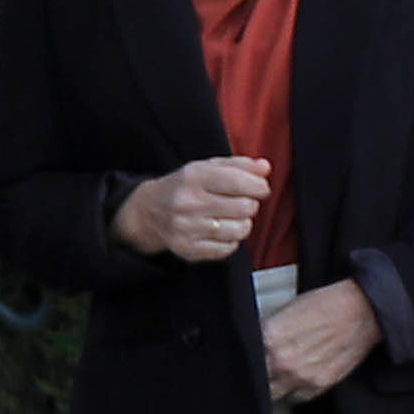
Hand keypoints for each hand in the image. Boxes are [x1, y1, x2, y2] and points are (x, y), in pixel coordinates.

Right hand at [113, 155, 271, 262]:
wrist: (148, 211)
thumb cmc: (185, 187)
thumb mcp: (207, 167)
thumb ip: (239, 165)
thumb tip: (265, 167)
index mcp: (193, 177)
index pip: (239, 182)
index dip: (259, 186)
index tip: (260, 188)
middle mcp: (187, 202)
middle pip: (246, 207)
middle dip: (250, 204)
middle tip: (239, 202)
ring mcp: (186, 228)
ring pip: (241, 229)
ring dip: (243, 223)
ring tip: (231, 217)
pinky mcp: (188, 249)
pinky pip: (229, 248)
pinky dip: (231, 240)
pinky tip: (219, 231)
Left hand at [260, 279, 382, 402]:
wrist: (362, 312)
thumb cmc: (327, 305)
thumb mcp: (286, 309)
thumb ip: (266, 332)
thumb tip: (256, 345)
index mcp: (268, 336)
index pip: (246, 357)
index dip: (250, 356)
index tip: (254, 357)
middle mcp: (282, 359)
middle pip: (257, 378)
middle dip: (261, 372)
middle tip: (268, 365)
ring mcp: (301, 375)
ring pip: (273, 392)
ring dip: (276, 384)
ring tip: (285, 372)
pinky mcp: (320, 384)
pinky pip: (298, 397)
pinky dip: (297, 390)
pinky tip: (302, 377)